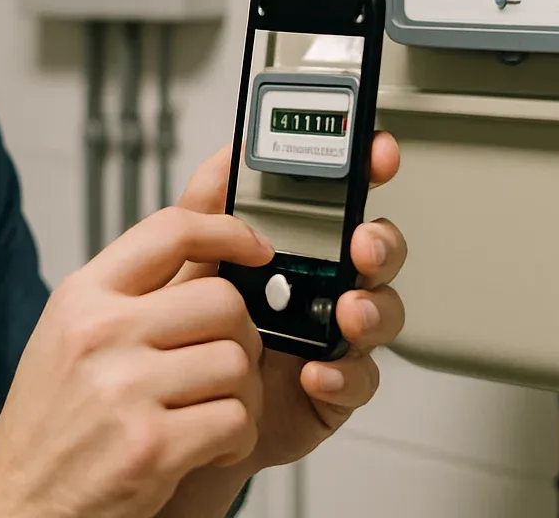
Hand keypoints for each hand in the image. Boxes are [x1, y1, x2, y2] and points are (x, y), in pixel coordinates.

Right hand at [0, 208, 275, 517]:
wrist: (18, 497)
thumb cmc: (55, 415)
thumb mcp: (78, 327)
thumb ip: (140, 278)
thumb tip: (210, 204)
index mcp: (84, 296)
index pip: (171, 230)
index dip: (228, 231)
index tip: (255, 248)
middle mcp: (101, 333)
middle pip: (223, 301)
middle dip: (240, 335)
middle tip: (223, 363)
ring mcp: (124, 389)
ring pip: (236, 363)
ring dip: (241, 393)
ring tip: (210, 410)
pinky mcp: (151, 446)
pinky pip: (236, 419)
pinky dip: (236, 437)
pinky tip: (207, 445)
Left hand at [170, 135, 405, 478]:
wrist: (176, 406)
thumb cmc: (190, 329)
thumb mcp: (188, 259)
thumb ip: (207, 206)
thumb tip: (227, 154)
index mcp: (297, 245)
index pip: (344, 198)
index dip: (368, 169)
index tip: (377, 153)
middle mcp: (325, 284)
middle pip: (377, 251)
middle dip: (382, 241)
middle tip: (364, 243)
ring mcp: (335, 334)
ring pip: (382, 312)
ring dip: (373, 308)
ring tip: (347, 313)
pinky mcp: (334, 387)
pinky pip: (359, 379)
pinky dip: (344, 375)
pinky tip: (316, 371)